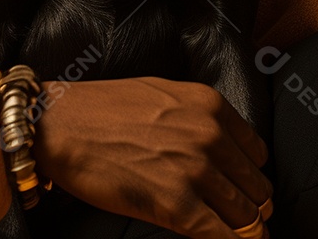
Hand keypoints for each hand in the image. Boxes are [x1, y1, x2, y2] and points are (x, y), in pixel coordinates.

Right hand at [33, 77, 272, 237]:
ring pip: (248, 216)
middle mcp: (209, 135)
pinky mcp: (178, 206)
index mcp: (208, 104)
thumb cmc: (101, 108)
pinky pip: (225, 238)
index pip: (257, 152)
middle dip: (246, 203)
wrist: (59, 124)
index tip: (234, 184)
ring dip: (239, 228)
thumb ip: (197, 115)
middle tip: (228, 213)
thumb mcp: (160, 93)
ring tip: (222, 230)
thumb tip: (222, 146)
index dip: (246, 173)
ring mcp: (195, 171)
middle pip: (257, 187)